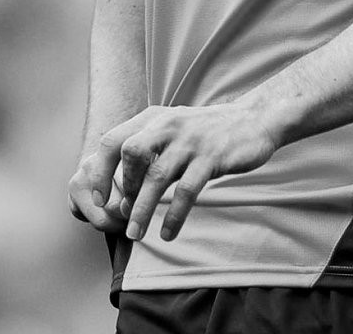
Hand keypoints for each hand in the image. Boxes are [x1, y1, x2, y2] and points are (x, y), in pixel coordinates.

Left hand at [77, 101, 278, 242]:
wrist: (253, 120)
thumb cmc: (207, 133)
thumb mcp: (174, 133)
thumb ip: (150, 157)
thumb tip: (123, 198)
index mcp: (154, 118)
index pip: (113, 141)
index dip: (100, 172)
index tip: (98, 200)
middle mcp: (168, 124)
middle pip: (130, 153)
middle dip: (120, 188)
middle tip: (120, 216)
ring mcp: (190, 139)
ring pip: (157, 176)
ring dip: (142, 209)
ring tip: (136, 235)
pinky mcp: (211, 156)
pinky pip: (186, 190)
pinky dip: (174, 215)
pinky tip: (168, 233)